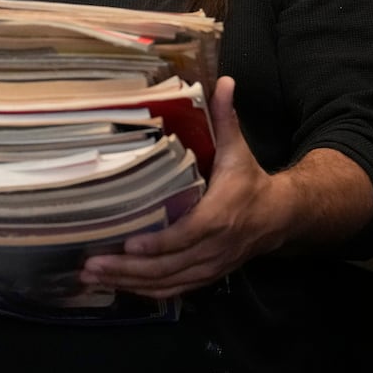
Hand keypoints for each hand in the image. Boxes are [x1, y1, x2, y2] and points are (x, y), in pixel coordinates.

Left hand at [80, 76, 291, 299]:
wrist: (280, 217)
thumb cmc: (249, 181)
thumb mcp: (239, 149)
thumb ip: (226, 119)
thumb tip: (223, 81)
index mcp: (220, 216)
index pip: (187, 235)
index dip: (158, 243)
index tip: (129, 244)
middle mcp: (214, 248)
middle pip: (169, 267)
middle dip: (128, 269)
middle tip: (92, 264)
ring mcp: (209, 267)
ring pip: (167, 284)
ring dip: (128, 284)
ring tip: (93, 277)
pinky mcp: (205, 277)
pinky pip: (173, 291)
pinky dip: (144, 292)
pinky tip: (116, 287)